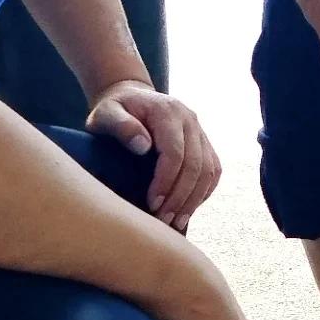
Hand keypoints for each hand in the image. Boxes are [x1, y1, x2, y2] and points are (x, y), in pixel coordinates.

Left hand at [89, 81, 221, 233]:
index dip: (166, 181)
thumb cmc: (115, 109)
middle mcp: (190, 120)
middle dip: (180, 197)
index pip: (175, 152)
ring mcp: (200, 131)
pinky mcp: (203, 143)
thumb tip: (143, 147)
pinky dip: (204, 192)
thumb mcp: (106, 113)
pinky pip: (213, 170)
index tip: (152, 204)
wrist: (130, 97)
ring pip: (209, 170)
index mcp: (168, 112)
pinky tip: (189, 209)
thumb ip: (121, 126)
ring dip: (195, 199)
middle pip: (196, 165)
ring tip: (177, 222)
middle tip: (163, 220)